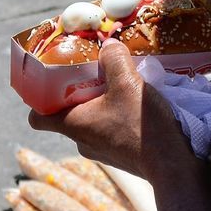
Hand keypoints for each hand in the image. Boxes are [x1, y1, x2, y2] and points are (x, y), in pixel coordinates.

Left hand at [27, 40, 195, 181]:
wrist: (172, 165)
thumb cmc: (141, 125)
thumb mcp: (128, 82)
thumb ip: (114, 58)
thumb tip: (108, 45)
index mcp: (73, 124)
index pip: (37, 117)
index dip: (40, 99)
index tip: (52, 82)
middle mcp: (82, 142)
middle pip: (68, 114)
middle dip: (80, 93)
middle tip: (96, 74)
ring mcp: (102, 152)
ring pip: (93, 122)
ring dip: (103, 105)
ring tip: (123, 87)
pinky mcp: (122, 156)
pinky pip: (112, 131)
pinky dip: (120, 117)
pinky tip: (138, 106)